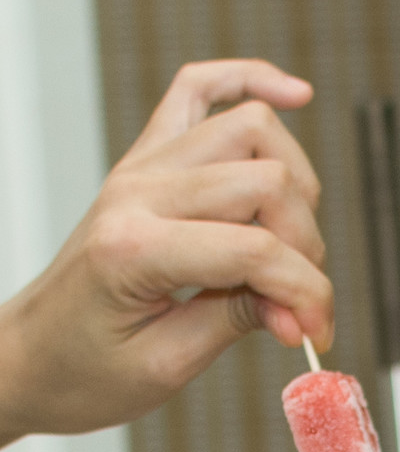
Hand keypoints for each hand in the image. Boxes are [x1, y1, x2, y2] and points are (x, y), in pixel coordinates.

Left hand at [0, 59, 333, 442]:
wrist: (31, 355)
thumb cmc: (83, 370)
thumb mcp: (166, 365)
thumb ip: (237, 322)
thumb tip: (300, 312)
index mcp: (134, 249)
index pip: (254, 249)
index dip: (304, 293)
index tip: (317, 335)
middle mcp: (138, 191)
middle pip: (265, 182)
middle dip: (306, 248)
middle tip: (302, 306)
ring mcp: (141, 166)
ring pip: (251, 130)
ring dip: (295, 186)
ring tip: (292, 245)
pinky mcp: (145, 157)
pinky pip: (199, 89)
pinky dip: (249, 81)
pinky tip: (293, 96)